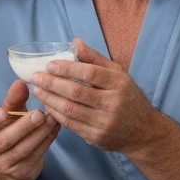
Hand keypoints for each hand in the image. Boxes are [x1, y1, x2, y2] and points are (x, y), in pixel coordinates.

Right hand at [0, 80, 59, 179]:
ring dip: (39, 133)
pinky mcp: (21, 172)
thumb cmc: (8, 130)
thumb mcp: (7, 114)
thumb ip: (13, 100)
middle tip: (39, 113)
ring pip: (22, 149)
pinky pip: (35, 156)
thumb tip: (21, 82)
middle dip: (23, 126)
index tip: (4, 111)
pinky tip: (54, 129)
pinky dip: (46, 141)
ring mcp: (4, 164)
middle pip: (5, 139)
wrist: (12, 162)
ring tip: (51, 119)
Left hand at [29, 39, 156, 152]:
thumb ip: (95, 59)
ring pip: (70, 110)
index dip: (67, 69)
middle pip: (77, 92)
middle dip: (52, 84)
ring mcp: (104, 123)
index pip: (90, 74)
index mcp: (119, 84)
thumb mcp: (118, 74)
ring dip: (50, 99)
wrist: (144, 133)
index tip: (49, 65)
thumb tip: (75, 42)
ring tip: (37, 90)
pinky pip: (71, 124)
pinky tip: (47, 104)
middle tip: (35, 77)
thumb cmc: (127, 98)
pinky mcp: (96, 137)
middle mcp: (113, 103)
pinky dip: (55, 113)